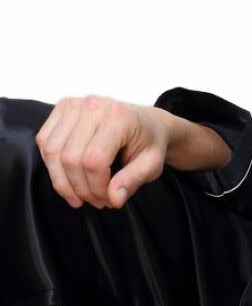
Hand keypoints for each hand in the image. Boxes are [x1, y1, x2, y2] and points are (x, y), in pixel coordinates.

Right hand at [35, 95, 173, 210]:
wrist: (148, 123)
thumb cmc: (150, 143)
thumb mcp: (152, 165)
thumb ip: (133, 181)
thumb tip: (114, 199)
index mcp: (119, 117)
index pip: (94, 160)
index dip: (96, 187)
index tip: (108, 200)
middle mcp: (93, 106)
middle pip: (70, 158)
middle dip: (81, 188)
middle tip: (97, 201)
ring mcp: (74, 104)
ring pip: (52, 151)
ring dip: (64, 181)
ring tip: (82, 194)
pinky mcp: (62, 108)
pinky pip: (45, 142)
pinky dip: (53, 166)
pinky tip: (70, 178)